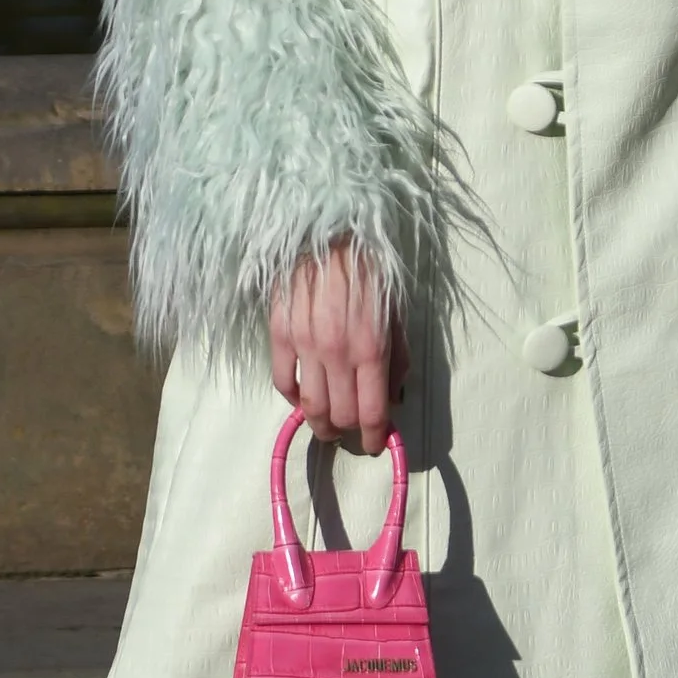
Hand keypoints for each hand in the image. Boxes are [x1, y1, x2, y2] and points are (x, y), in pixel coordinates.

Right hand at [270, 243, 408, 448]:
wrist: (329, 233)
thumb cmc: (370, 273)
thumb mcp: (397, 316)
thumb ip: (397, 360)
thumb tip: (393, 398)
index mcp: (371, 349)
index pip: (370, 413)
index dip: (372, 438)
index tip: (373, 445)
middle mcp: (337, 353)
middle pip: (339, 415)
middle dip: (347, 432)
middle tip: (351, 431)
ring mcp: (304, 345)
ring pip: (308, 406)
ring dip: (318, 424)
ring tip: (325, 425)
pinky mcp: (279, 334)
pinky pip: (282, 381)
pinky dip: (292, 398)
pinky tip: (301, 397)